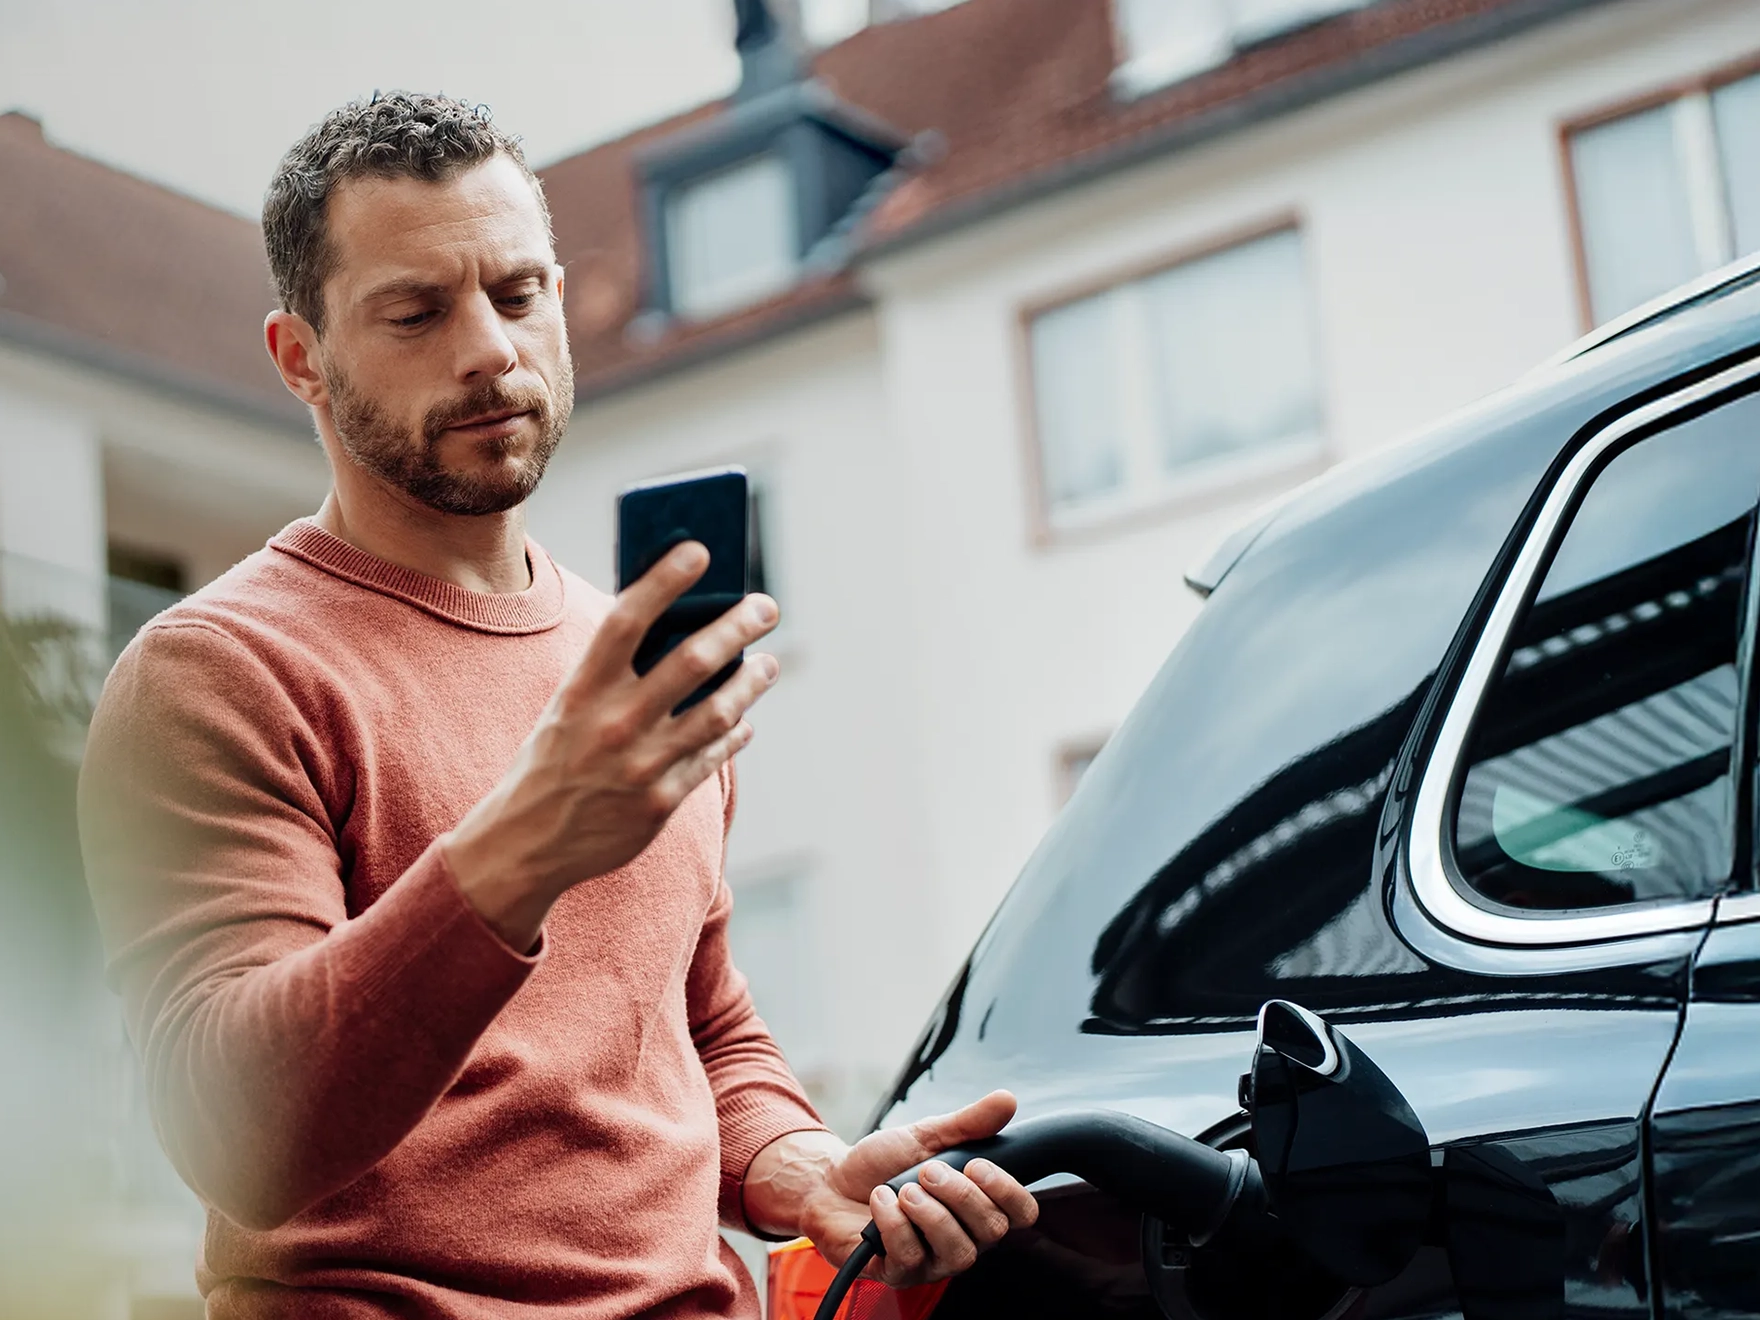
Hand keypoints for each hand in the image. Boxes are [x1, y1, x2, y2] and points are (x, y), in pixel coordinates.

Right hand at [441, 541, 779, 947]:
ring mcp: (640, 765)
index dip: (664, 581)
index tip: (700, 551)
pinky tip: (744, 719)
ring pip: (718, 711)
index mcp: (582, 689)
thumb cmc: (553, 757)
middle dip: (737, 627)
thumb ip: (614, 672)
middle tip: (766, 607)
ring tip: (768, 663)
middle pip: (691, 661)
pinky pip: (713, 757)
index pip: (627, 620)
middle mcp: (613, 722)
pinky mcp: (660, 802)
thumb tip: (681, 625)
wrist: (526, 842)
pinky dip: (735, 732)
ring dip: (751, 681)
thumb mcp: (568, 706)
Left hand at [761, 1092, 1038, 1288]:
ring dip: (929, 1212)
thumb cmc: (884, 1163)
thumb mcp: (927, 1135)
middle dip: (960, 1195)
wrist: (830, 1181)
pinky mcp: (900, 1273)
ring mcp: (933, 1261)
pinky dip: (893, 1221)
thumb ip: (968, 1123)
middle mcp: (964, 1238)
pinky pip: (910, 1256)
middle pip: (992, 1231)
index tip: (976, 1165)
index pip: (1022, 1214)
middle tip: (927, 1170)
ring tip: (903, 1188)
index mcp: (977, 1206)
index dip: (1009, 1192)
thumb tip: (1008, 1099)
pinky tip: (880, 1200)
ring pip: (957, 1251)